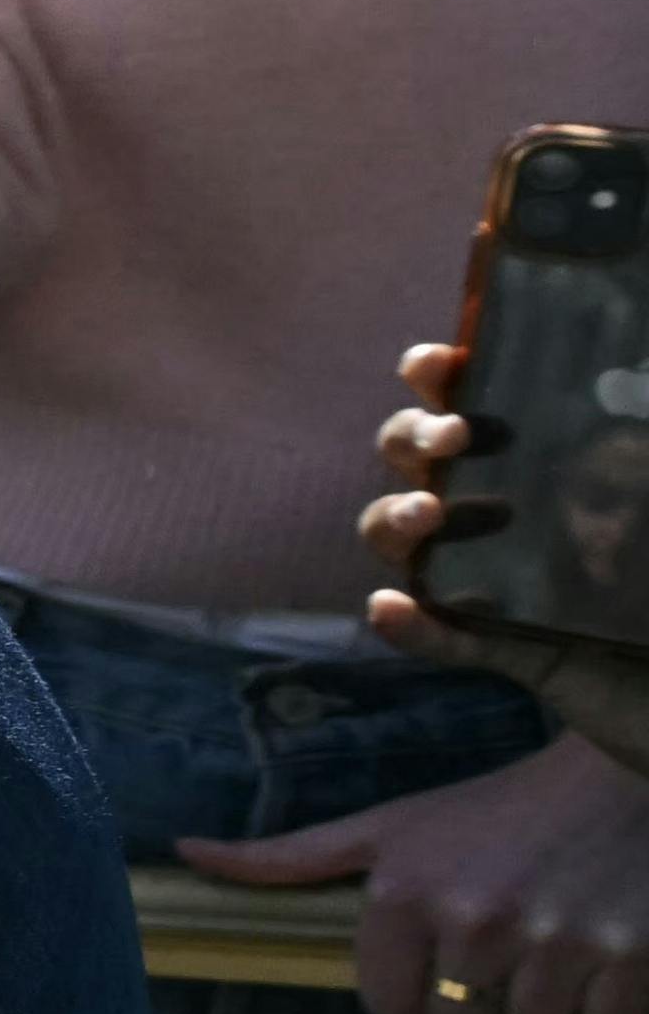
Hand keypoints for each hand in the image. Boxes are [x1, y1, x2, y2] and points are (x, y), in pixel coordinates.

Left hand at [180, 734, 648, 1013]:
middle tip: (507, 940)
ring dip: (548, 1003)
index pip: (390, 1009)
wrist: (622, 774)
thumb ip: (290, 856)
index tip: (442, 950)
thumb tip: (187, 853)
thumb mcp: (390, 827)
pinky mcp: (633, 959)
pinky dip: (611, 1003)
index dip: (416, 989)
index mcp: (407, 894)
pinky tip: (606, 944)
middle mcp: (477, 921)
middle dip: (481, 999)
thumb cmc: (495, 809)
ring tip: (555, 938)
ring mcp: (560, 943)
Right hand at [362, 341, 648, 777]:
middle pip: (411, 463)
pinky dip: (411, 625)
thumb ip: (636, 458)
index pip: (467, 407)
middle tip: (452, 437)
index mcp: (537, 466)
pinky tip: (390, 607)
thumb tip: (624, 410)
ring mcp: (489, 580)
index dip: (435, 378)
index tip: (435, 364)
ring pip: (401, 545)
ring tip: (429, 514)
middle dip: (410, 437)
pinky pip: (441, 639)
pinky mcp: (502, 649)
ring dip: (395, 519)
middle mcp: (497, 514)